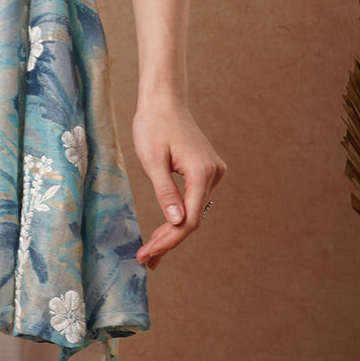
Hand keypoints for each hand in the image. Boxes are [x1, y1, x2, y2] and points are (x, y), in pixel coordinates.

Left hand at [131, 97, 225, 268]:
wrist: (163, 100)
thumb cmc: (153, 124)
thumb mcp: (151, 159)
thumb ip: (165, 191)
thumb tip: (177, 223)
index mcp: (201, 173)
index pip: (189, 220)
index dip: (169, 241)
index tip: (148, 256)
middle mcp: (213, 174)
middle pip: (193, 219)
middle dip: (168, 240)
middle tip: (146, 260)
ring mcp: (213, 172)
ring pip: (194, 211)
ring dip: (173, 230)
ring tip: (151, 250)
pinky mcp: (208, 170)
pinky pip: (194, 200)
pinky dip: (179, 215)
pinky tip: (164, 229)